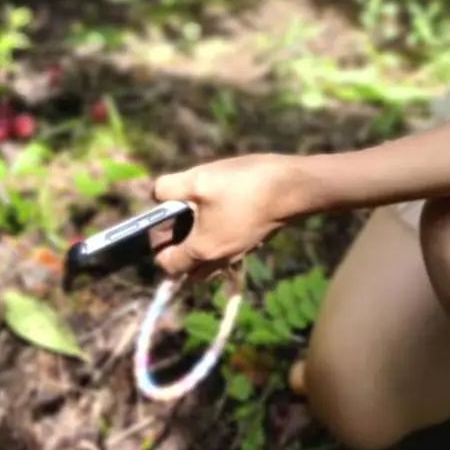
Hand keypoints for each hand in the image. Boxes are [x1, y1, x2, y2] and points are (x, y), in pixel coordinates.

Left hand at [150, 154, 295, 283]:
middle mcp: (219, 260)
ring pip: (209, 264)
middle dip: (178, 253)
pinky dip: (218, 241)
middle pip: (188, 271)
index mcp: (201, 250)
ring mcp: (238, 253)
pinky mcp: (252, 242)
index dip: (157, 247)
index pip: (167, 265)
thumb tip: (156, 194)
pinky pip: (226, 252)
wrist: (292, 187)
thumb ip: (169, 188)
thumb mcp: (200, 179)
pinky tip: (224, 211)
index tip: (160, 224)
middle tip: (178, 222)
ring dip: (198, 249)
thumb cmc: (244, 185)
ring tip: (199, 216)